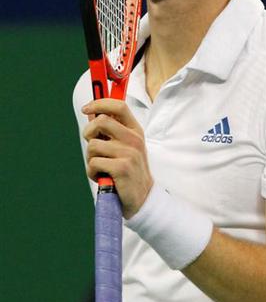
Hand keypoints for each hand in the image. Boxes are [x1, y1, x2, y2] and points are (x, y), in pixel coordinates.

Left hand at [82, 99, 152, 218]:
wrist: (142, 198)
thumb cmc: (128, 170)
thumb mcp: (126, 147)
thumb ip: (112, 131)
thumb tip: (92, 113)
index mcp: (135, 130)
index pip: (119, 106)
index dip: (99, 103)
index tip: (86, 109)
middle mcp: (134, 139)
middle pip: (101, 121)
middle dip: (88, 132)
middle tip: (92, 144)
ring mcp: (129, 153)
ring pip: (93, 145)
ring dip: (90, 158)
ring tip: (100, 166)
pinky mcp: (122, 168)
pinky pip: (93, 163)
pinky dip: (92, 172)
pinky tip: (102, 176)